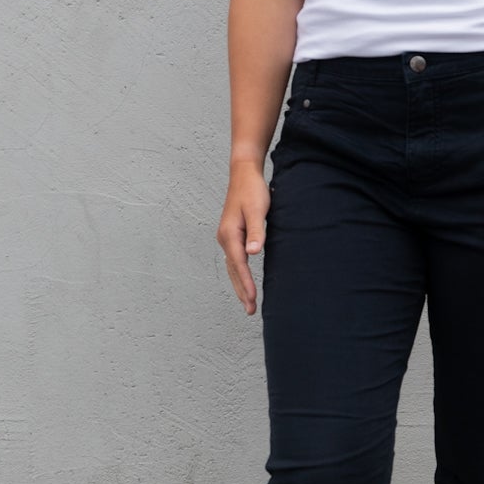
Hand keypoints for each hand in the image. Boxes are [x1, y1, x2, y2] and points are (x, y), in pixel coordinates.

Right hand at [217, 162, 270, 314]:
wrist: (244, 173)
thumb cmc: (253, 190)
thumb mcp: (258, 210)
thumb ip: (257, 232)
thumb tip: (253, 253)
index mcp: (230, 234)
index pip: (239, 265)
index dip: (246, 283)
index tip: (252, 299)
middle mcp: (225, 238)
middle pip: (233, 270)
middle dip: (241, 291)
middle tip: (250, 311)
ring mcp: (227, 237)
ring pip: (232, 267)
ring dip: (240, 285)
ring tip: (248, 302)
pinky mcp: (232, 235)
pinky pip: (234, 260)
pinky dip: (239, 273)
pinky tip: (244, 281)